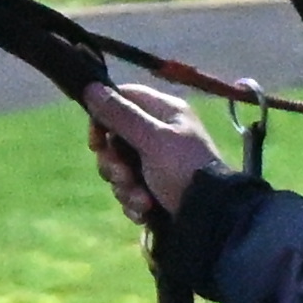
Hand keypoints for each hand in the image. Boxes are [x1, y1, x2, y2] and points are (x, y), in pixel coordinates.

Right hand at [83, 81, 216, 228]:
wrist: (212, 215)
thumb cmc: (184, 169)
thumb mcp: (153, 139)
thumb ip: (121, 115)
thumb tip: (91, 87)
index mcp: (165, 112)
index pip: (123, 98)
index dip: (103, 118)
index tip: (97, 142)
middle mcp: (160, 133)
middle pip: (115, 139)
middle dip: (114, 163)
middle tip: (125, 175)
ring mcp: (157, 162)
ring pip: (119, 169)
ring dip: (124, 187)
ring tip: (143, 200)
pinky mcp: (155, 187)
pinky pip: (129, 190)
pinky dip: (134, 202)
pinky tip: (146, 210)